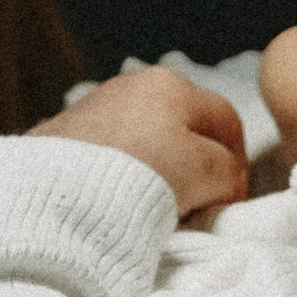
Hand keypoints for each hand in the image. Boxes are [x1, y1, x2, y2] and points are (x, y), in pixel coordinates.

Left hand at [28, 68, 248, 221]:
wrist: (58, 194)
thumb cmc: (141, 175)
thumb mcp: (208, 173)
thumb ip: (228, 173)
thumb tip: (221, 184)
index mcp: (170, 84)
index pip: (225, 122)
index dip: (238, 166)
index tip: (229, 203)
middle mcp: (129, 86)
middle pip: (184, 130)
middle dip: (197, 170)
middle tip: (195, 207)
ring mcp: (92, 109)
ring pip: (147, 144)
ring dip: (159, 176)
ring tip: (154, 211)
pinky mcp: (63, 138)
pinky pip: (110, 158)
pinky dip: (122, 179)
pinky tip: (118, 204)